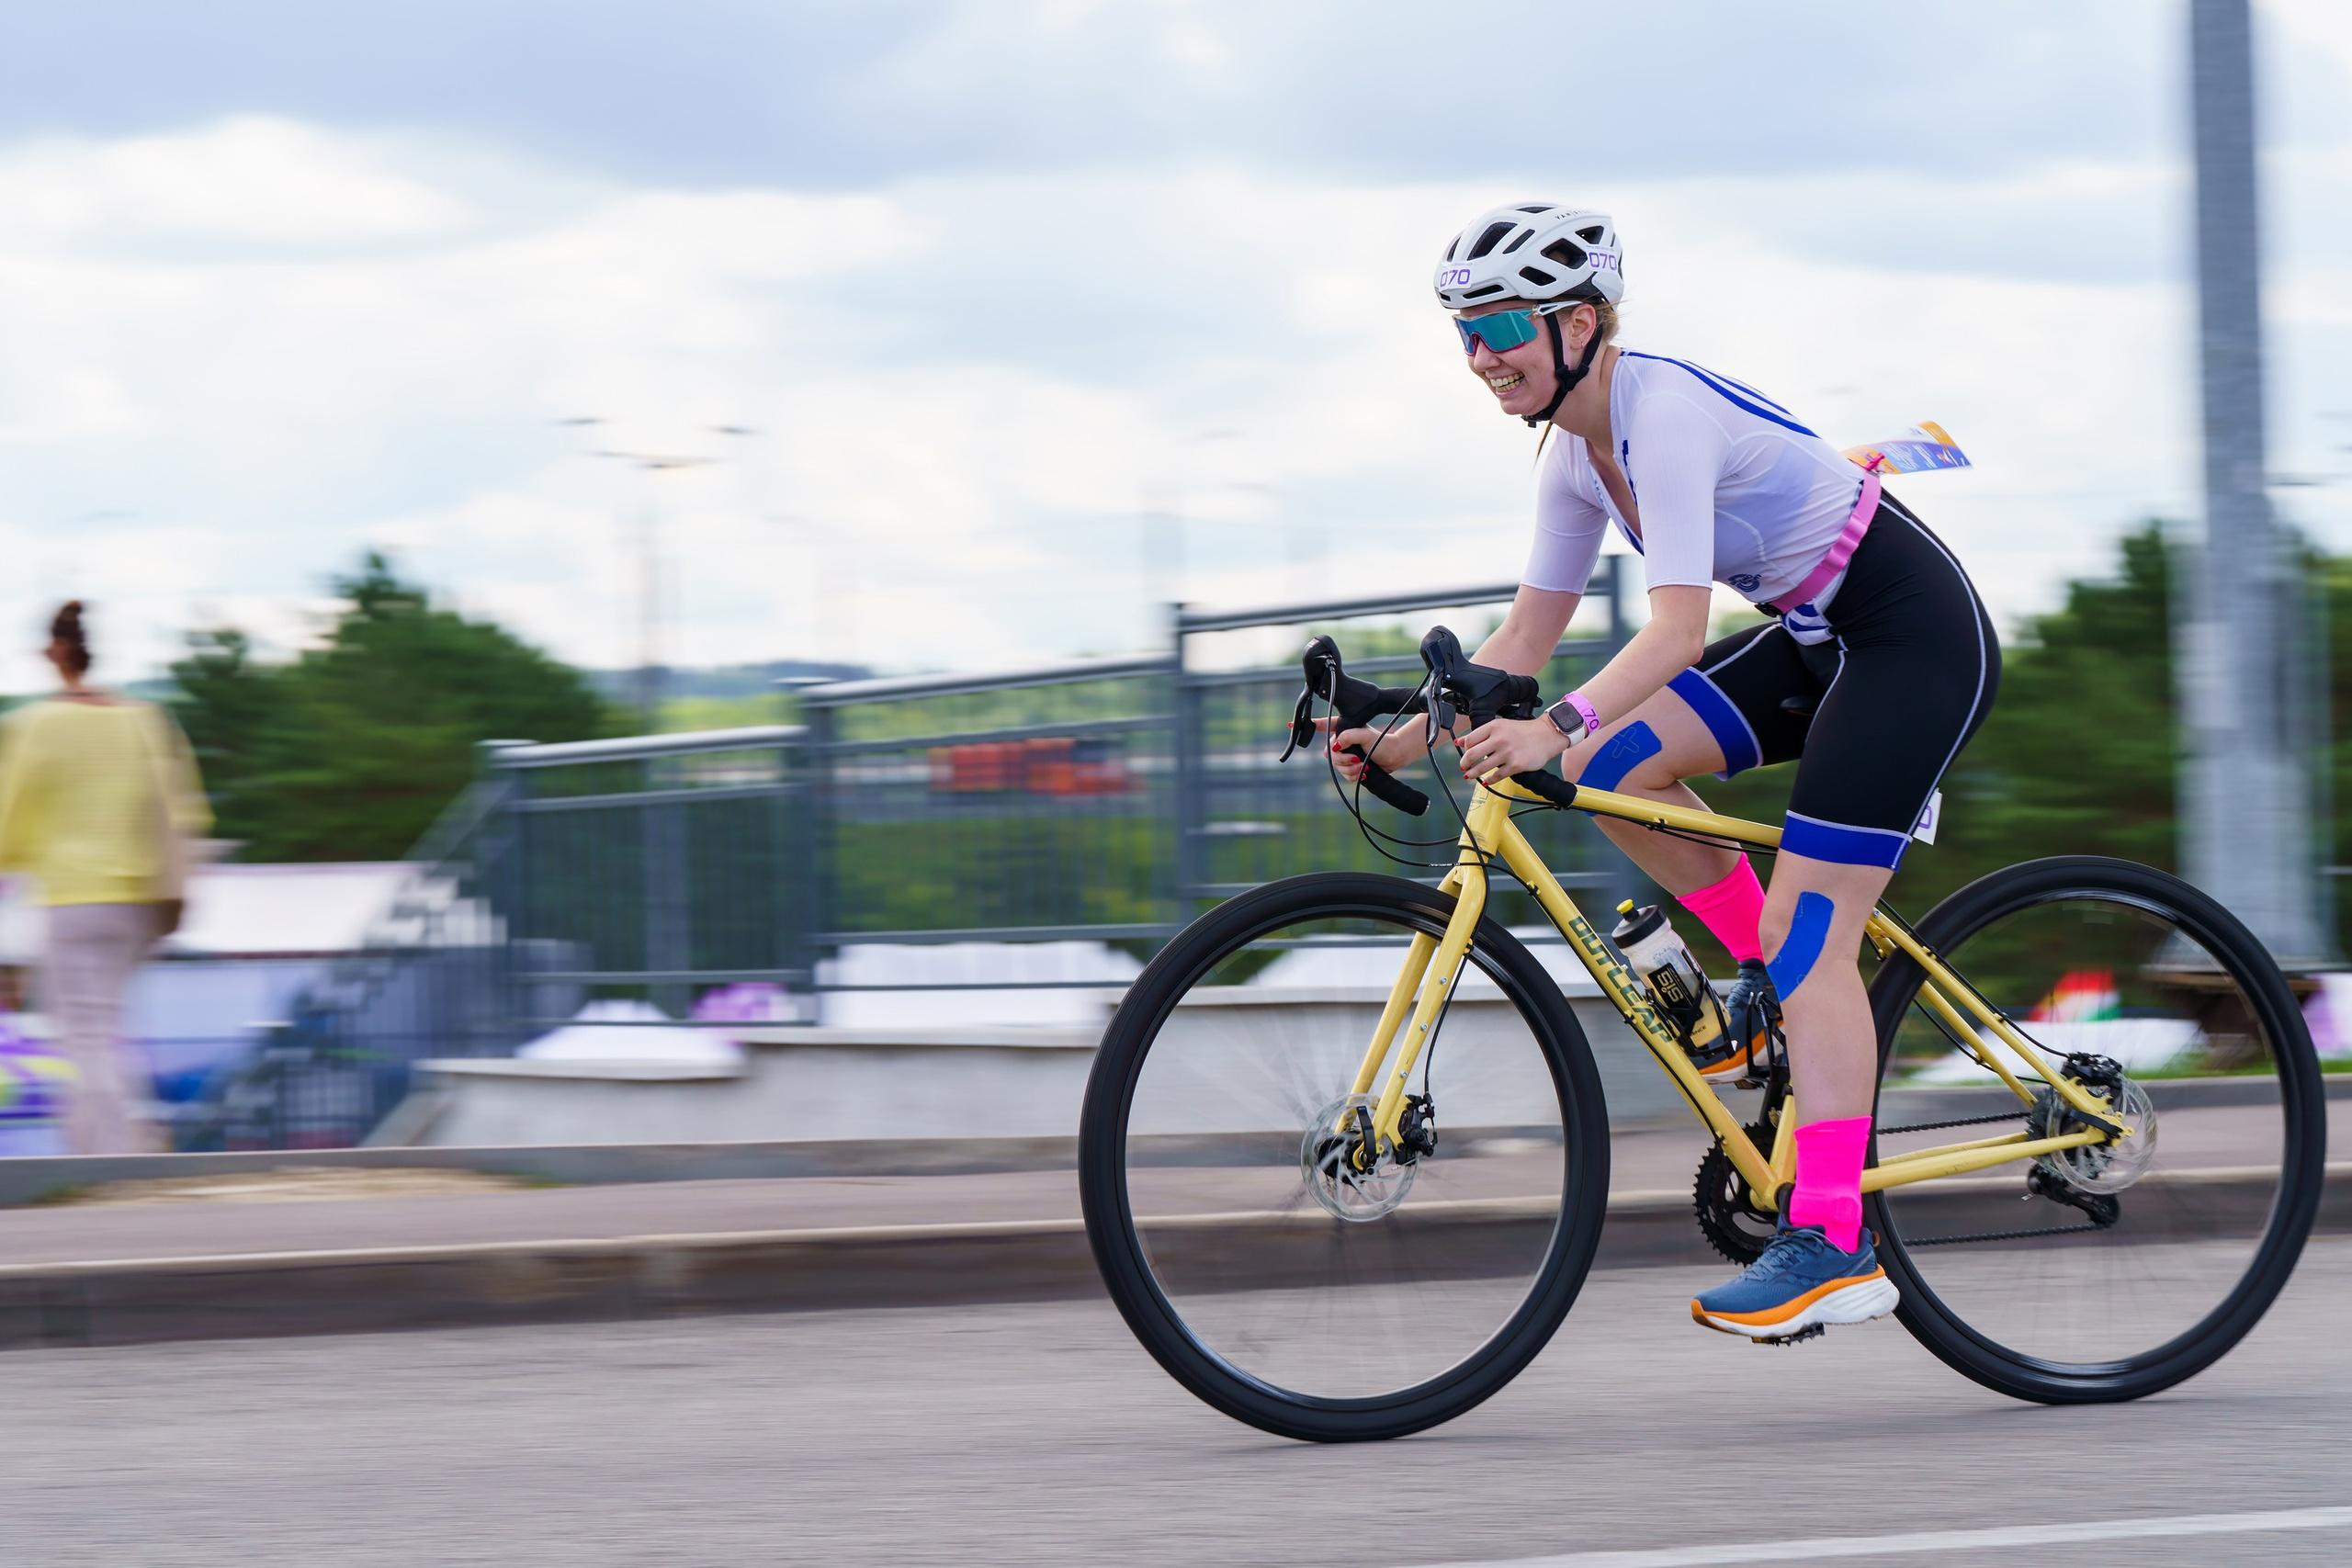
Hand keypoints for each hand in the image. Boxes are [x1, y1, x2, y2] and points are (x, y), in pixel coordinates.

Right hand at [1312, 714, 1432, 781]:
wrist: (1394, 756)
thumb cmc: (1382, 742)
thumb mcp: (1365, 734)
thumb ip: (1348, 736)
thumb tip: (1335, 746)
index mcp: (1343, 729)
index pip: (1322, 725)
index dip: (1309, 726)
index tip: (1290, 724)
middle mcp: (1342, 741)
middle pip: (1329, 753)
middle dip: (1342, 759)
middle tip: (1356, 759)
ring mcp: (1346, 754)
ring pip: (1336, 766)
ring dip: (1349, 769)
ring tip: (1363, 766)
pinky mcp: (1350, 766)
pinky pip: (1344, 774)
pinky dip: (1353, 775)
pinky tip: (1363, 772)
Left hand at [1455, 715, 1571, 782]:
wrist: (1546, 735)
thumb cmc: (1523, 731)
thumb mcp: (1500, 726)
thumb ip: (1479, 734)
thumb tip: (1459, 742)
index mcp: (1494, 727)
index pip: (1470, 740)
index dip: (1465, 749)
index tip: (1466, 754)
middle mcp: (1499, 739)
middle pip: (1472, 754)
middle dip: (1464, 763)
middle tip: (1464, 767)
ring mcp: (1508, 753)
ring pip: (1482, 767)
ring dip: (1473, 774)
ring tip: (1470, 776)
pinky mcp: (1516, 765)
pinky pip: (1496, 776)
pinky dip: (1489, 780)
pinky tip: (1487, 781)